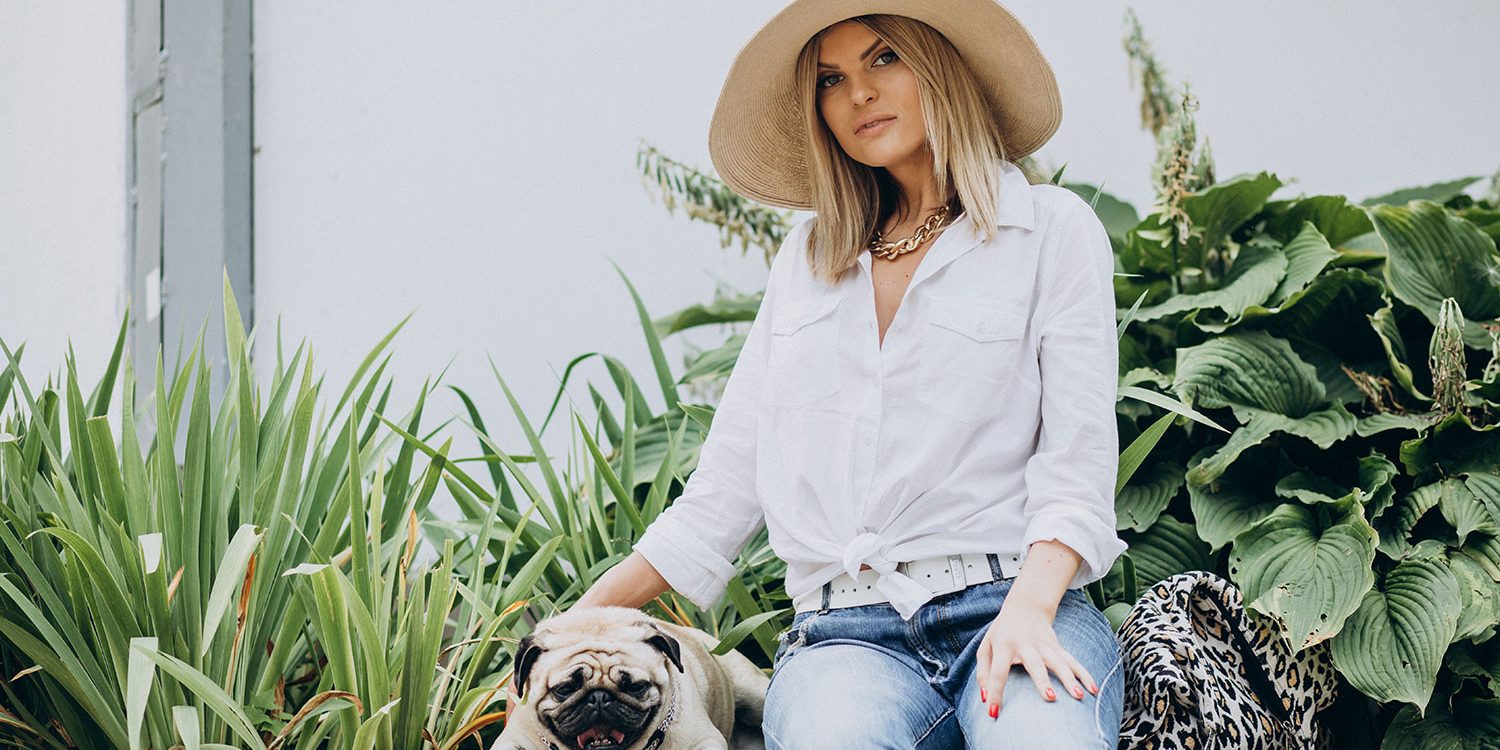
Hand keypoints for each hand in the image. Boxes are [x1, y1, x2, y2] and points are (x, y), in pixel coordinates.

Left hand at [974, 592, 1097, 717]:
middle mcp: (1026, 644)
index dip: (995, 692)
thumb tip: (984, 698)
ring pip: (1059, 662)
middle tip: (1050, 697)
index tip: (993, 713)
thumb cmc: (1001, 633)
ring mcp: (1044, 645)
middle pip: (1035, 663)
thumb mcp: (986, 647)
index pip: (998, 671)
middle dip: (1042, 680)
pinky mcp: (1057, 647)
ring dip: (1069, 678)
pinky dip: (1084, 674)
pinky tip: (1093, 689)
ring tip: (1079, 696)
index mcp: (1004, 644)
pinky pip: (1072, 661)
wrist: (1025, 607)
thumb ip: (983, 672)